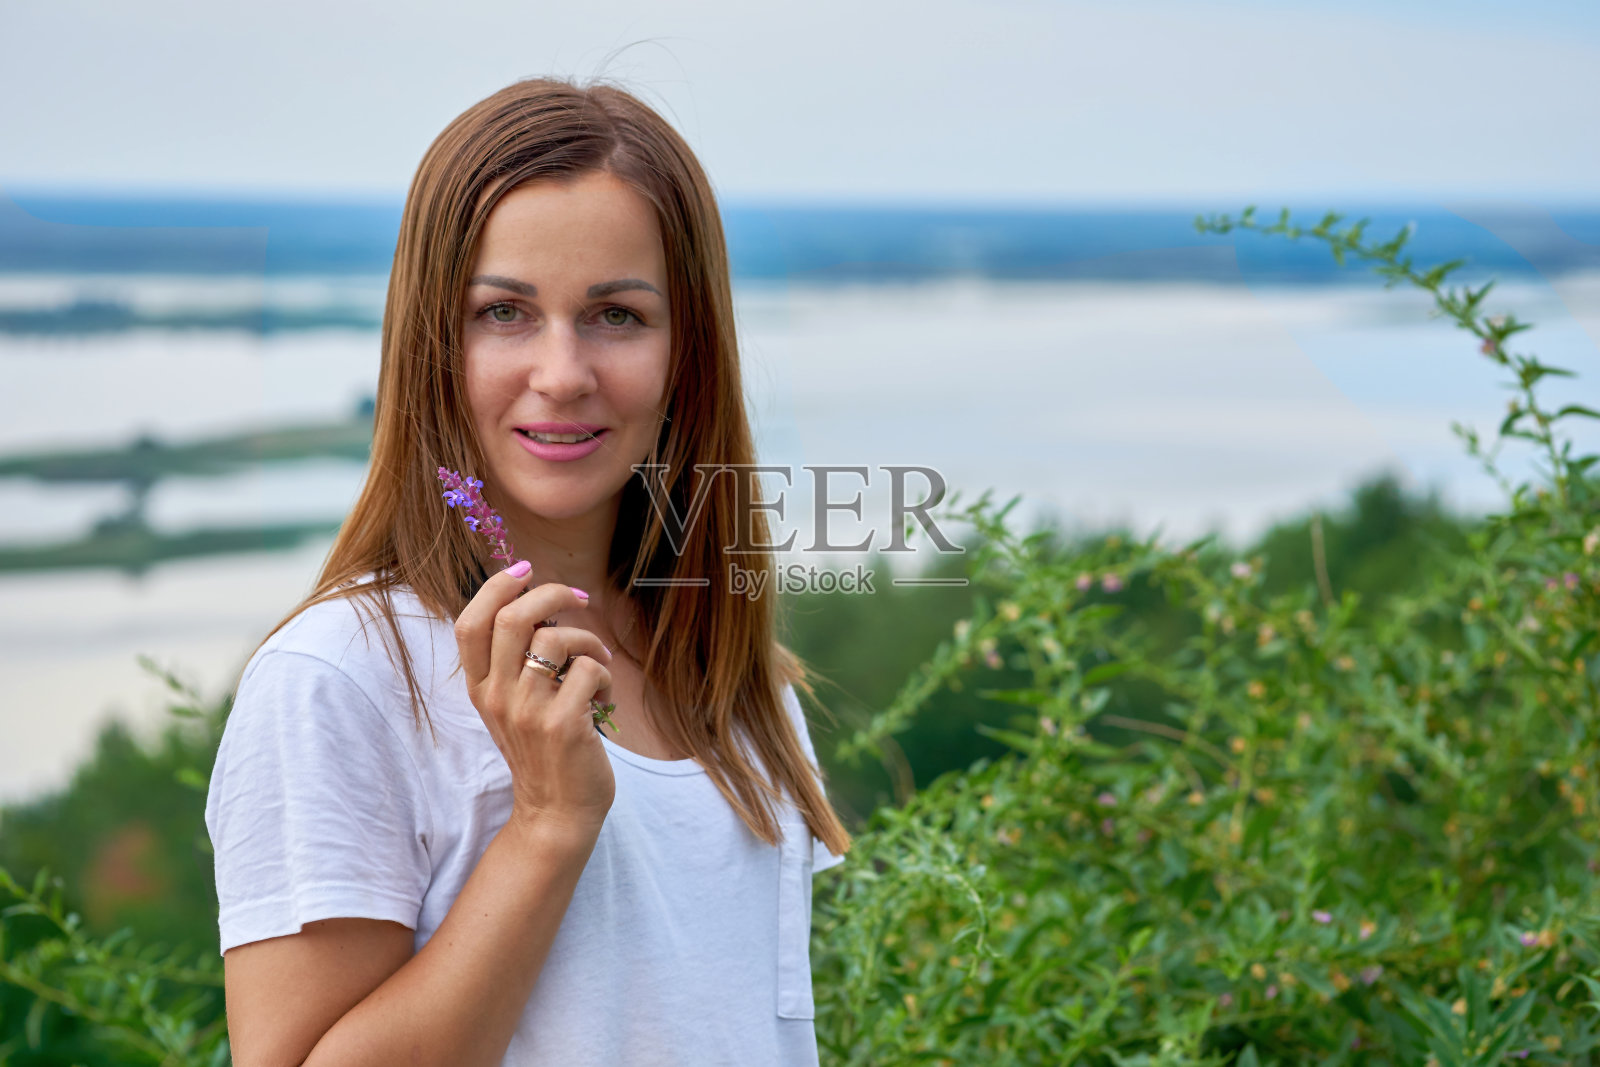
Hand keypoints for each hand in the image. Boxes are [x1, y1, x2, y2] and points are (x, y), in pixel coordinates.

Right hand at [454, 565, 615, 838]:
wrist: (555, 813)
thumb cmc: (542, 752)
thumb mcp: (512, 707)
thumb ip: (514, 662)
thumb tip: (536, 601)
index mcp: (480, 689)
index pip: (469, 624)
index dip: (495, 587)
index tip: (524, 571)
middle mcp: (498, 697)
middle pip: (511, 618)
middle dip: (551, 593)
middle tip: (579, 599)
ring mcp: (529, 711)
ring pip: (556, 638)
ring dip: (589, 641)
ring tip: (598, 664)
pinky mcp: (563, 724)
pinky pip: (588, 670)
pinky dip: (604, 675)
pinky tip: (603, 699)